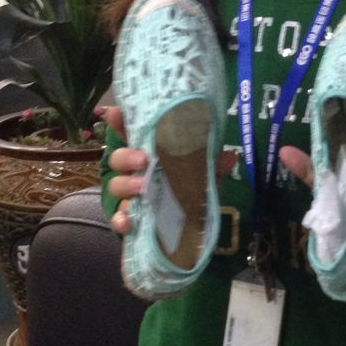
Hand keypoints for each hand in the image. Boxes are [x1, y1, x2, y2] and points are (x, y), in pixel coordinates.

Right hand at [99, 106, 238, 236]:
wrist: (185, 233)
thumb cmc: (190, 194)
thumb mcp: (205, 178)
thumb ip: (214, 167)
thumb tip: (231, 156)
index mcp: (151, 156)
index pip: (132, 134)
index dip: (121, 122)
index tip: (116, 113)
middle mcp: (136, 173)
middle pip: (118, 159)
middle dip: (126, 156)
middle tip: (144, 159)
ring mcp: (129, 197)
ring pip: (115, 186)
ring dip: (125, 184)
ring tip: (141, 188)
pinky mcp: (129, 220)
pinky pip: (117, 219)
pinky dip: (120, 219)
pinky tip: (129, 221)